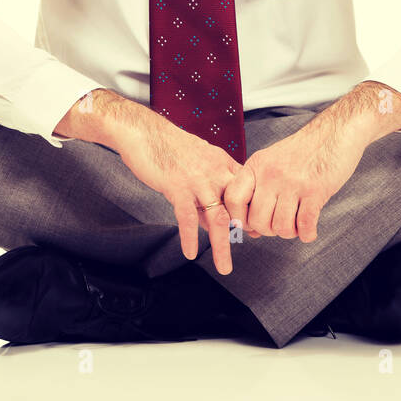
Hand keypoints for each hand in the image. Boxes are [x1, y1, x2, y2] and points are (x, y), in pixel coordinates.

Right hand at [114, 112, 243, 274]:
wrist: (144, 132)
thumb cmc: (169, 148)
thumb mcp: (198, 165)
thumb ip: (210, 192)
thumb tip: (217, 224)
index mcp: (223, 164)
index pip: (247, 190)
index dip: (252, 211)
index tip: (256, 229)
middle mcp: (215, 171)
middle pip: (238, 206)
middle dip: (246, 229)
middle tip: (249, 244)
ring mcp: (197, 180)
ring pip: (217, 217)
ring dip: (222, 245)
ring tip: (224, 267)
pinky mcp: (177, 186)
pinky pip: (188, 217)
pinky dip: (190, 237)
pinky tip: (191, 253)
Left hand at [229, 121, 365, 243]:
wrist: (335, 133)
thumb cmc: (304, 150)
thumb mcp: (271, 159)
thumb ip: (257, 186)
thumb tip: (248, 225)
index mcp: (256, 165)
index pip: (232, 199)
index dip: (239, 219)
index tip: (251, 224)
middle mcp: (271, 174)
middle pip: (257, 220)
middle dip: (268, 231)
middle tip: (279, 224)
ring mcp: (293, 183)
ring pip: (281, 227)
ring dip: (290, 232)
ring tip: (296, 223)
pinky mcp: (315, 191)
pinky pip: (305, 226)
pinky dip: (307, 234)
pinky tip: (309, 230)